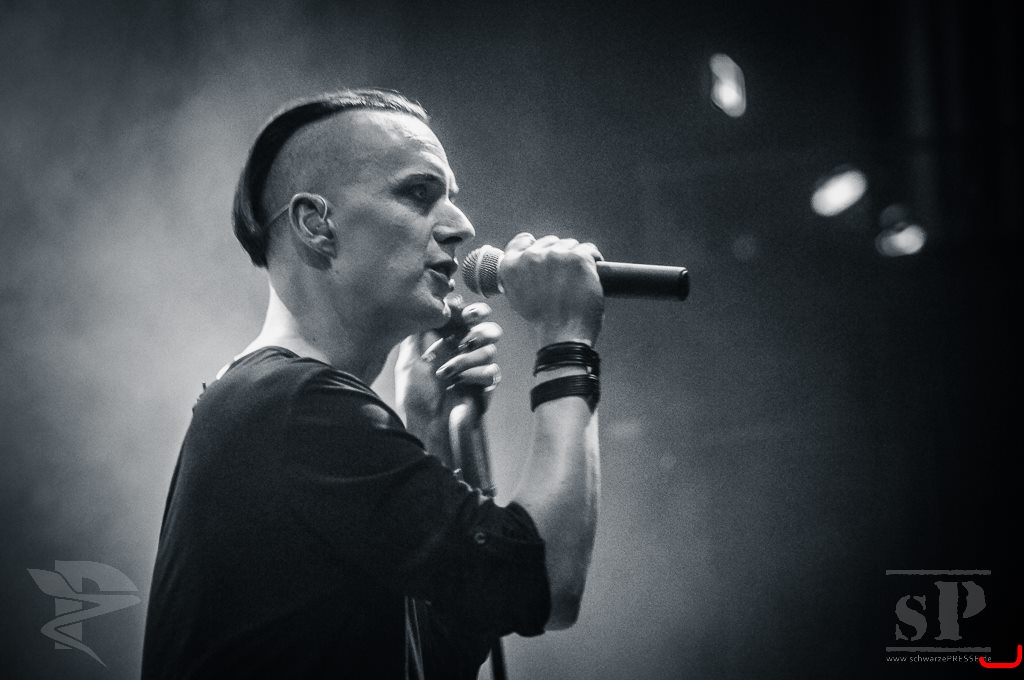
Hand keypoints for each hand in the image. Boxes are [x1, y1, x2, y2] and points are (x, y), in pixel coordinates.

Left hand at [395, 302, 502, 451]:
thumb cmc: (415, 395)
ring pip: (490, 351)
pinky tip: (458, 384)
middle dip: (480, 331)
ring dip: (466, 360)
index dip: (472, 312)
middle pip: (489, 331)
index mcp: (449, 343)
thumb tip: (428, 305)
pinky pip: (491, 372)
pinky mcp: (486, 386)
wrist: (427, 425)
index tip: (468, 313)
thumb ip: (419, 332)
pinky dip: (473, 375)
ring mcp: (478, 369)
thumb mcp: (409, 359)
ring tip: (446, 373)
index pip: (468, 319)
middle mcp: (466, 353)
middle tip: (466, 339)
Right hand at [499, 233, 604, 345]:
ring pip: (571, 245)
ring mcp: (555, 255)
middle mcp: (531, 256)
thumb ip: (519, 276)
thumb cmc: (543, 320)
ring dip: (576, 259)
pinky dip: (593, 260)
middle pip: (550, 242)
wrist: (562, 335)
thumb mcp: (517, 297)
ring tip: (577, 280)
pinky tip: (591, 274)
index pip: (523, 240)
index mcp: (511, 265)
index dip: (536, 245)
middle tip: (564, 278)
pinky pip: (589, 249)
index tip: (545, 253)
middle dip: (559, 256)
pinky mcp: (577, 257)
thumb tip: (528, 264)